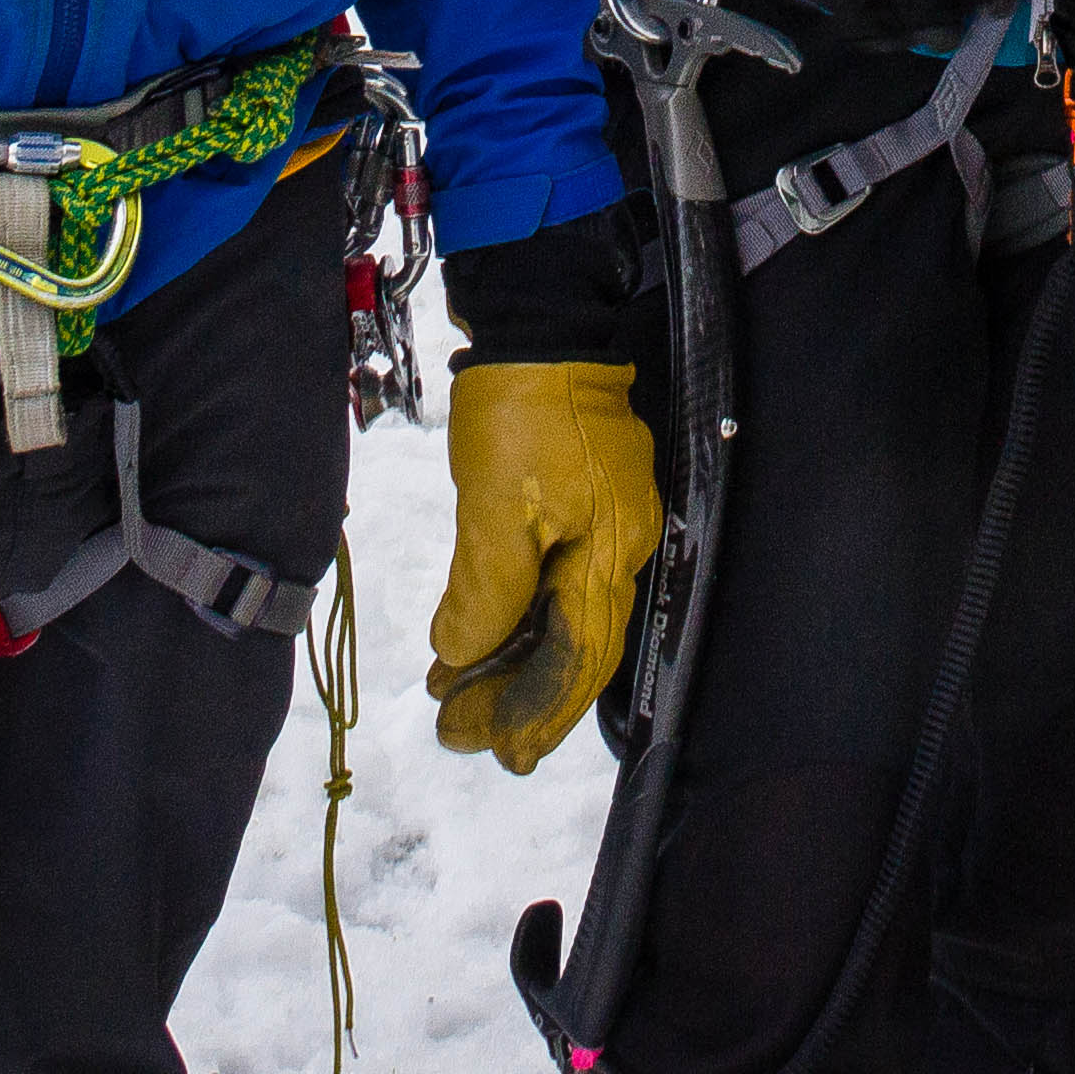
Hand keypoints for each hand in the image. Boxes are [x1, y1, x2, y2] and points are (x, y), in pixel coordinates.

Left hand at [428, 362, 661, 772]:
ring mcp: (600, 522)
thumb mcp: (495, 506)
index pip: (578, 657)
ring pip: (559, 617)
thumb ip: (487, 591)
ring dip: (509, 662)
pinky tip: (475, 636)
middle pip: (574, 646)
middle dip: (520, 699)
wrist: (539, 324)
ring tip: (457, 697)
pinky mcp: (577, 501)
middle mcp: (616, 545)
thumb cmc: (522, 411)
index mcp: (609, 551)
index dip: (536, 710)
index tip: (494, 751)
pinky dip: (512, 616)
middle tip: (463, 736)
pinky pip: (549, 581)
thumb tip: (463, 654)